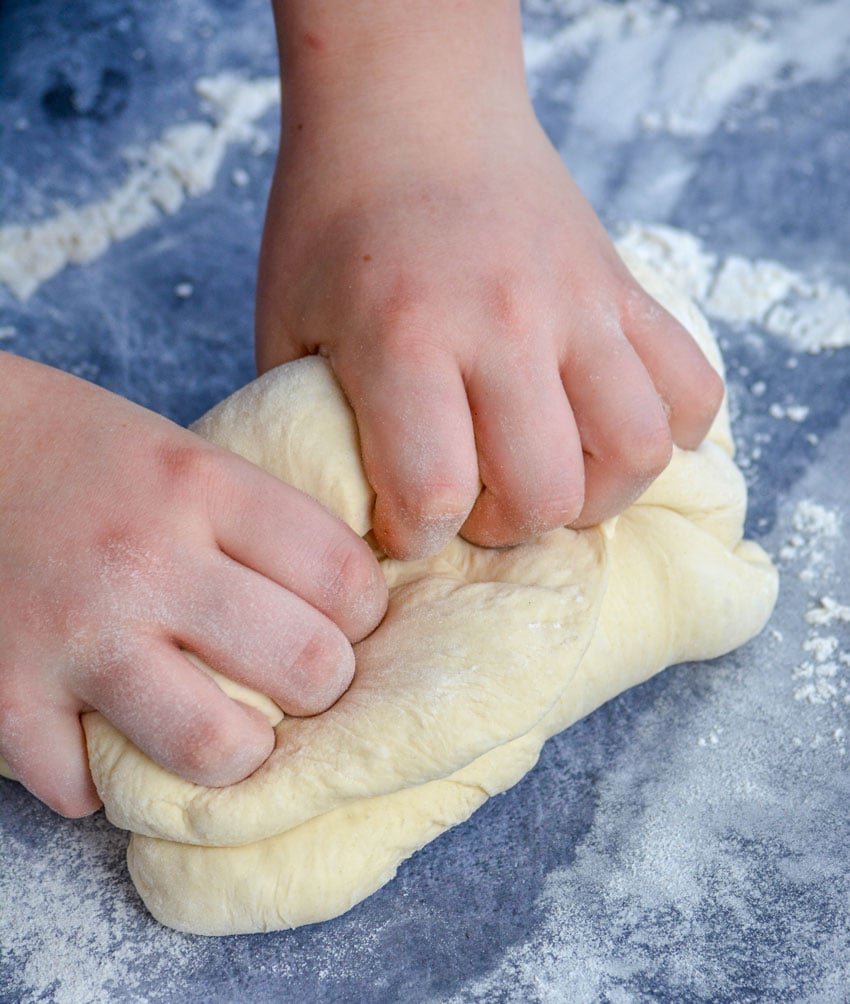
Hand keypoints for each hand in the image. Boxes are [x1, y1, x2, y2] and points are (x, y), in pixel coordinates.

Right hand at [0, 354, 386, 815]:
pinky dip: (105, 778)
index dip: (365, 611)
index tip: (347, 618)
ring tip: (230, 732)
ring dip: (238, 753)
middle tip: (302, 679)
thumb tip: (343, 599)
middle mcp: (145, 560)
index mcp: (200, 485)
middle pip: (304, 665)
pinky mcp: (5, 695)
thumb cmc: (81, 452)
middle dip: (323, 685)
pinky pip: (86, 786)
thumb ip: (258, 521)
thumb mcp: (184, 454)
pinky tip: (110, 738)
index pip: (342, 574)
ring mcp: (75, 635)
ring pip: (214, 746)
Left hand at [256, 2, 722, 558]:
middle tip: (476, 502)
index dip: (414, 537)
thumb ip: (313, 421)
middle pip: (547, 492)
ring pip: (639, 451)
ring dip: (596, 495)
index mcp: (405, 336)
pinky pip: (693, 387)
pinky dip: (671, 432)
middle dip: (505, 526)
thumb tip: (348, 504)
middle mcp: (504, 324)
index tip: (403, 523)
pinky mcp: (625, 286)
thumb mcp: (286, 322)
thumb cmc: (335, 217)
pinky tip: (615, 431)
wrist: (411, 104)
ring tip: (554, 477)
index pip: (434, 493)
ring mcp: (579, 304)